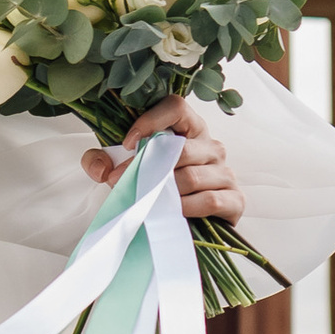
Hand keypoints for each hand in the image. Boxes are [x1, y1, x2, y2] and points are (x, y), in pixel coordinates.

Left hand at [84, 95, 244, 229]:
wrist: (182, 226)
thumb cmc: (156, 189)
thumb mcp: (123, 171)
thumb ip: (101, 161)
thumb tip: (100, 167)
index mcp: (188, 129)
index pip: (176, 106)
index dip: (151, 120)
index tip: (127, 143)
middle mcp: (211, 146)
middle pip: (181, 149)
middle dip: (147, 168)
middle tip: (123, 182)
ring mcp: (225, 172)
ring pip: (192, 177)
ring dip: (163, 192)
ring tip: (147, 202)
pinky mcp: (234, 199)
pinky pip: (210, 200)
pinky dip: (186, 208)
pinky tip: (173, 212)